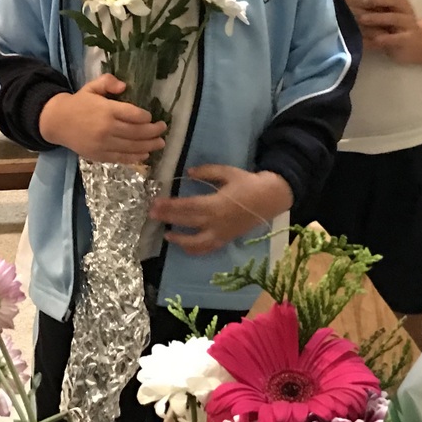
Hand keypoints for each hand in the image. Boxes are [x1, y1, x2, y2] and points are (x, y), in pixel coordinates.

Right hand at [39, 73, 166, 163]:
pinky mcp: (100, 156)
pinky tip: (145, 154)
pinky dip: (135, 157)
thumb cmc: (79, 103)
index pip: (134, 115)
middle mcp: (107, 128)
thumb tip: (124, 86)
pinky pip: (121, 158)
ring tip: (160, 143)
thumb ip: (108, 82)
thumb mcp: (92, 87)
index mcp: (106, 110)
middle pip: (137, 132)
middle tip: (163, 129)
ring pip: (132, 147)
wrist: (57, 122)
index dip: (146, 117)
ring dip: (149, 146)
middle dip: (153, 132)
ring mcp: (103, 144)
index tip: (151, 117)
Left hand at [148, 167, 291, 254]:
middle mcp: (216, 222)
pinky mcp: (226, 240)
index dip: (170, 206)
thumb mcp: (227, 172)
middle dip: (168, 219)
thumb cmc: (248, 183)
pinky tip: (183, 245)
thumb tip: (188, 173)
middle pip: (187, 223)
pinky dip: (194, 249)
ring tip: (166, 234)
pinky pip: (207, 249)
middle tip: (151, 215)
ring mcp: (221, 234)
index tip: (155, 203)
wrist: (270, 199)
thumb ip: (207, 172)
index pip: (187, 207)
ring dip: (179, 240)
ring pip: (196, 242)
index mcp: (216, 204)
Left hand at [354, 0, 421, 61]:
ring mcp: (408, 26)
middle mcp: (405, 11)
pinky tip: (377, 39)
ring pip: (396, 18)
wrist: (417, 45)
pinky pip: (398, 38)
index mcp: (399, 2)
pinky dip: (387, 38)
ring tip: (362, 20)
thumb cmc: (395, 27)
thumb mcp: (386, 15)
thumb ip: (371, 8)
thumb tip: (345, 0)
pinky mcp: (407, 41)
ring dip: (378, 18)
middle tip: (363, 2)